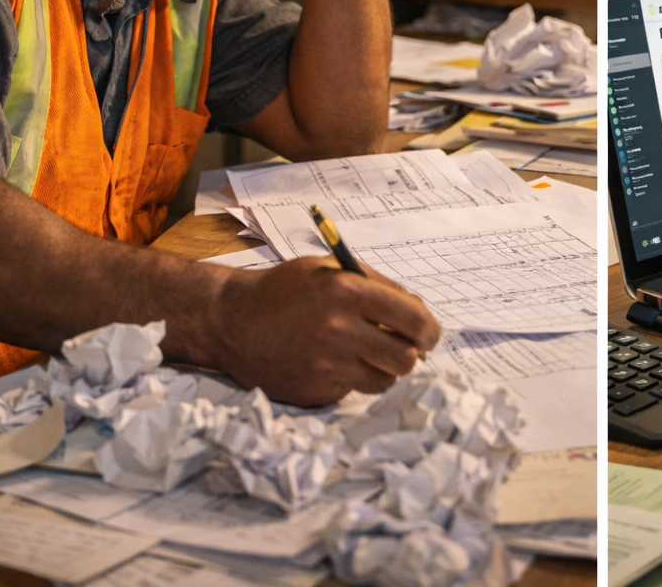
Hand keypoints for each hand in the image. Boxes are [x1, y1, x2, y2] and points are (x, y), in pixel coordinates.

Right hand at [215, 258, 440, 405]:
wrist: (231, 321)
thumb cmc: (285, 290)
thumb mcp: (330, 269)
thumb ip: (377, 285)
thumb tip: (419, 311)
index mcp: (346, 291)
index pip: (413, 319)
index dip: (429, 331)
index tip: (429, 335)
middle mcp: (338, 330)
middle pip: (406, 358)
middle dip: (410, 354)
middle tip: (401, 348)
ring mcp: (325, 365)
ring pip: (383, 381)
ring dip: (381, 369)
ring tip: (364, 353)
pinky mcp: (313, 391)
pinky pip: (352, 391)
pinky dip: (351, 379)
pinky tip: (331, 362)